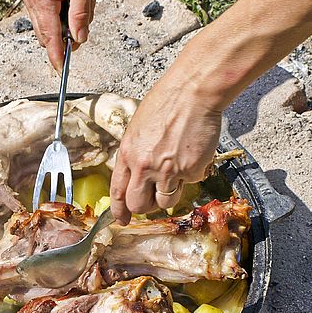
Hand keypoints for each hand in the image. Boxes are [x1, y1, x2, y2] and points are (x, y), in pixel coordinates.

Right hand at [22, 0, 99, 72]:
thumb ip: (81, 15)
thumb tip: (78, 38)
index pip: (50, 37)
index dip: (57, 55)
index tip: (61, 69)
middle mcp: (32, 1)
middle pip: (48, 36)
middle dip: (66, 37)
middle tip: (84, 24)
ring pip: (48, 28)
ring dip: (66, 25)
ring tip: (80, 2)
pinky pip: (48, 17)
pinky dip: (62, 17)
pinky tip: (73, 1)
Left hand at [110, 73, 222, 224]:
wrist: (193, 93)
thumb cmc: (167, 103)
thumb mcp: (139, 130)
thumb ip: (136, 155)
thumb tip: (139, 178)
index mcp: (128, 154)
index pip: (118, 191)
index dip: (119, 210)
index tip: (122, 219)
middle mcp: (144, 166)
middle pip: (139, 205)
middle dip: (147, 207)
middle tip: (155, 197)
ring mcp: (168, 170)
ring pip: (166, 201)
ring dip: (172, 192)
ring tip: (178, 167)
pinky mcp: (191, 171)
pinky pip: (191, 183)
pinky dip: (194, 172)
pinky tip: (193, 151)